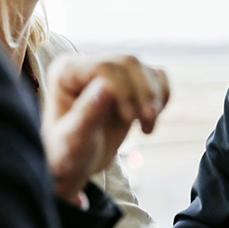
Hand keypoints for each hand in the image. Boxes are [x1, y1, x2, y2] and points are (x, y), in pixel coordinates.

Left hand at [42, 54, 168, 204]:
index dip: (123, 90)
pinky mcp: (129, 82)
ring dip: (154, 99)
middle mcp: (87, 65)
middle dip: (143, 94)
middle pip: (128, 64)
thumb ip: (86, 115)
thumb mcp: (73, 142)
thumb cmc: (68, 155)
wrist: (77, 163)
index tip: (129, 119)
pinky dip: (162, 96)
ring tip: (147, 127)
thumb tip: (105, 88)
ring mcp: (111, 72)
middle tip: (147, 124)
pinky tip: (151, 118)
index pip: (104, 67)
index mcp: (66, 72)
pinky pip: (156, 76)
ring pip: (144, 70)